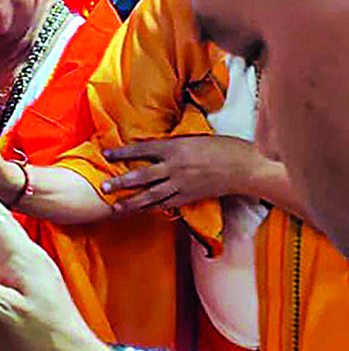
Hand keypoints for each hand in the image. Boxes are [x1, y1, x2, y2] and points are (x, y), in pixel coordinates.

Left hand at [102, 135, 267, 214]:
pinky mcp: (189, 197)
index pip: (143, 149)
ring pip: (151, 195)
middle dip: (121, 182)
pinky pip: (166, 204)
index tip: (106, 153)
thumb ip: (173, 144)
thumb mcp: (195, 139)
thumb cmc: (224, 147)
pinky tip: (139, 212)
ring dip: (131, 202)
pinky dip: (151, 208)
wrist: (246, 167)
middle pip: (142, 176)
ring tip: (115, 207)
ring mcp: (182, 184)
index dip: (123, 152)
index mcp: (176, 148)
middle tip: (103, 187)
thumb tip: (153, 147)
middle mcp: (175, 167)